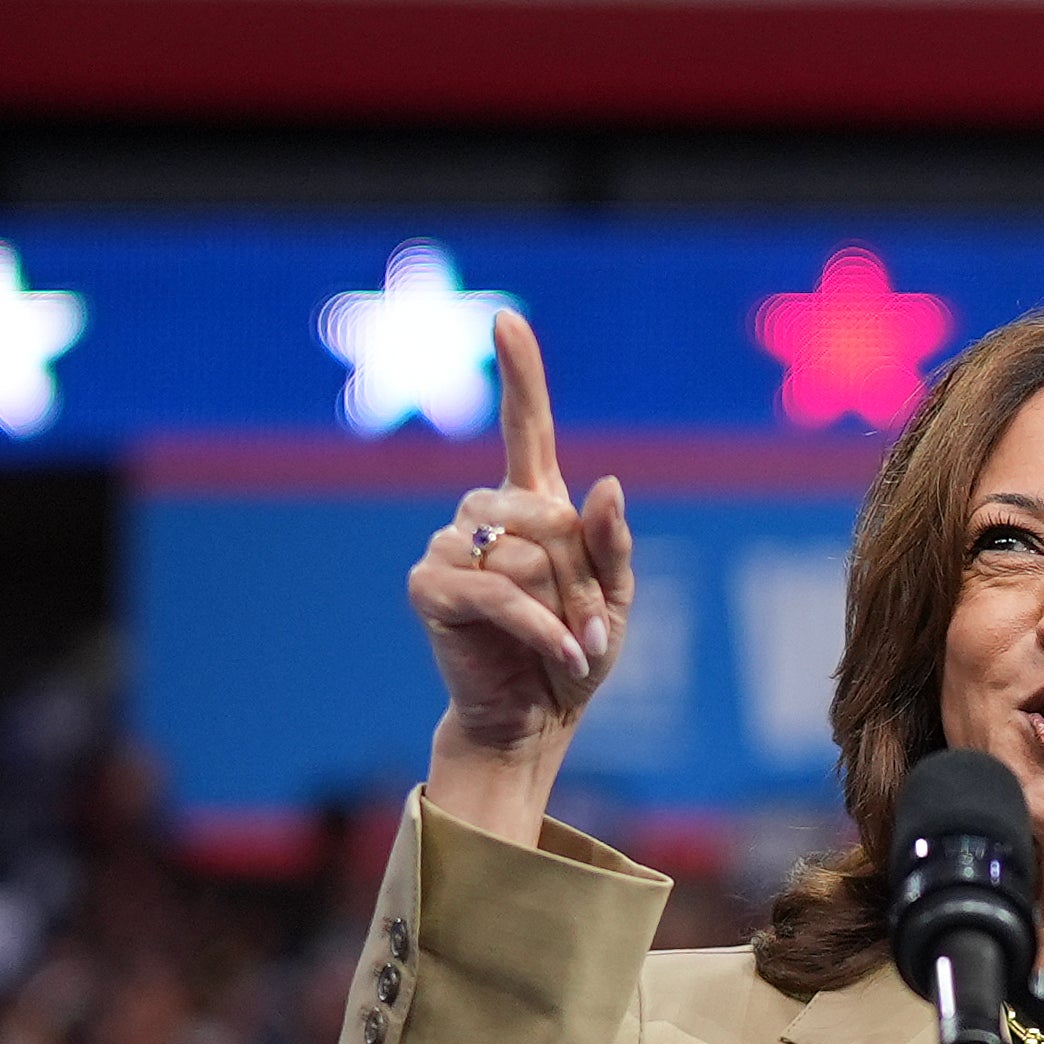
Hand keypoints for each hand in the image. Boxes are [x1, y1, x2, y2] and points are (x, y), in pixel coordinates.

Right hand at [410, 315, 635, 778]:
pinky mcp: (429, 587)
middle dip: (582, 576)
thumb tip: (606, 484)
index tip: (507, 321)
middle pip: (548, 515)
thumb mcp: (615, 600)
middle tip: (592, 629)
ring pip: (525, 554)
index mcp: (532, 505)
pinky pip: (497, 591)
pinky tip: (563, 655)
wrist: (534, 722)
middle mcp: (484, 515)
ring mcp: (449, 546)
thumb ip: (613, 545)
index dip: (519, 374)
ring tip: (574, 646)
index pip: (525, 427)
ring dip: (564, 606)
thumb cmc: (574, 656)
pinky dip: (539, 626)